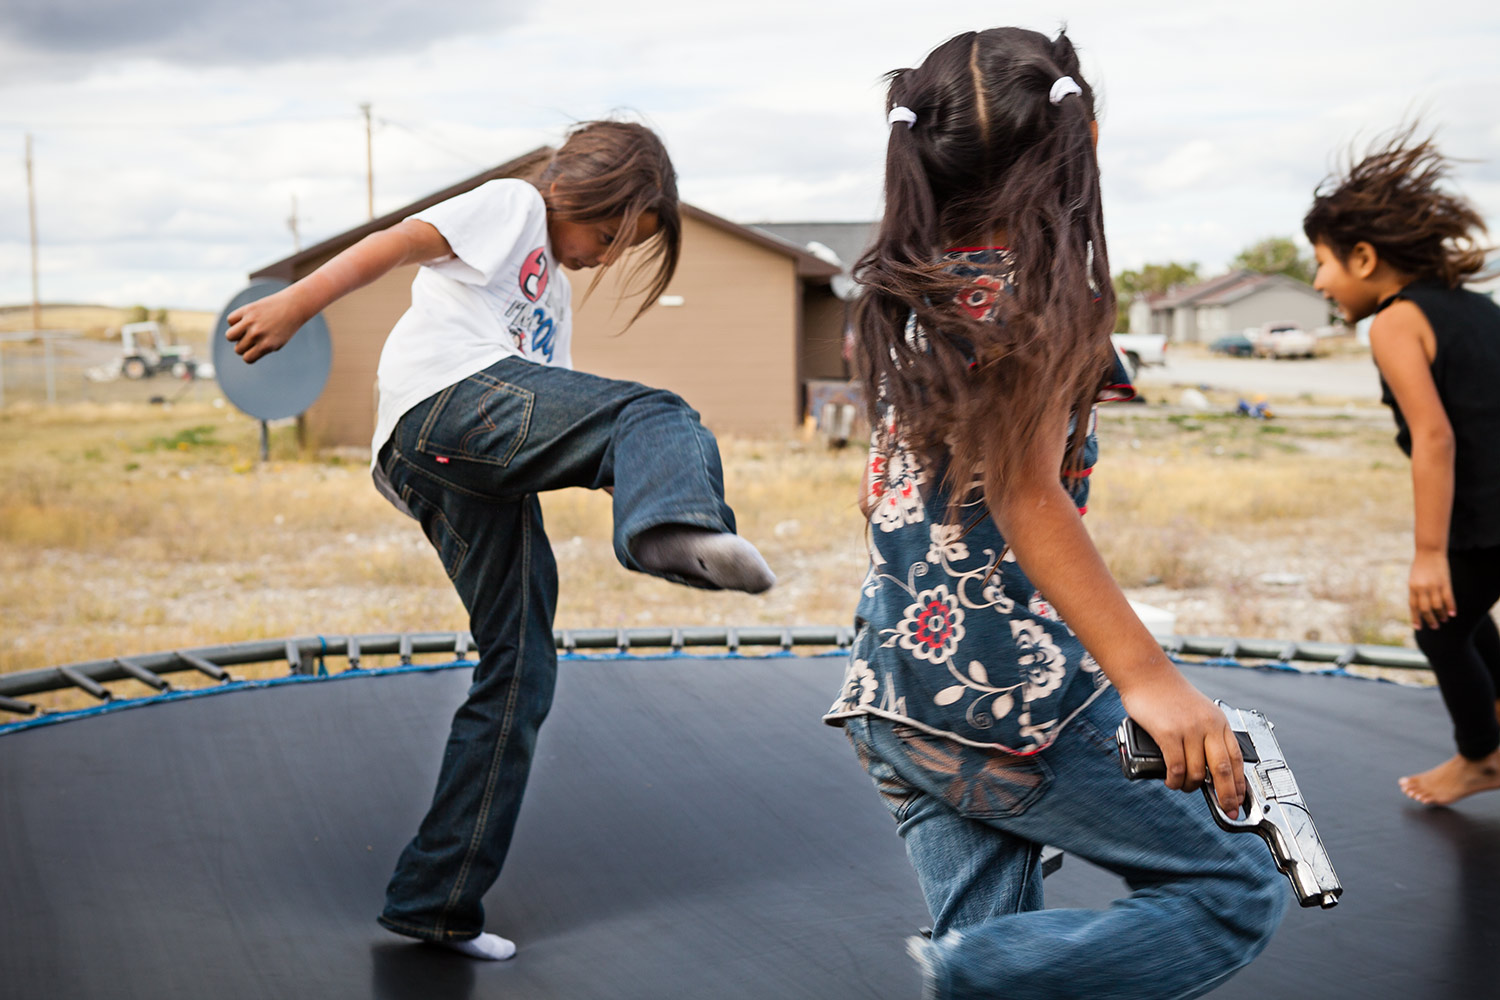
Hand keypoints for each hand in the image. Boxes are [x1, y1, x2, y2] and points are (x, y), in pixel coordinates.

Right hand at [225, 289, 307, 363]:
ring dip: (236, 336)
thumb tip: (242, 351)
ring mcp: (251, 321)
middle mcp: (257, 334)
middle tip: (255, 338)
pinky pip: (230, 320)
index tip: (257, 348)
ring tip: (246, 330)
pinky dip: (236, 321)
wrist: (294, 306)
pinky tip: (245, 319)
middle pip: (238, 349)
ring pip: (229, 336)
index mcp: (266, 345)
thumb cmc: (285, 327)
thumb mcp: (277, 343)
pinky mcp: (247, 309)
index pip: (247, 358)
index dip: (251, 355)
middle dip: (245, 345)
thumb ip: (261, 350)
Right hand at [1119, 673, 1245, 818]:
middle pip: (1223, 769)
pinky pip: (1176, 767)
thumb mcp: (1199, 712)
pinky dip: (1175, 781)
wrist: (1146, 674)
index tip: (1239, 799)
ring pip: (1197, 772)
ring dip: (1190, 786)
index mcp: (1219, 721)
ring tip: (1183, 786)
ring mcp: (1188, 729)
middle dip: (1226, 795)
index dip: (1239, 783)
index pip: (1237, 758)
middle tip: (1227, 809)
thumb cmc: (1168, 694)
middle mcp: (1208, 725)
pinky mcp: (1168, 733)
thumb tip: (1209, 770)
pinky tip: (1171, 781)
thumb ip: (1206, 736)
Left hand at [1409, 549, 1454, 629]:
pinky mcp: (1444, 582)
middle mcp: (1422, 588)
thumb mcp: (1414, 579)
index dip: (1416, 618)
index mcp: (1412, 587)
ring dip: (1441, 614)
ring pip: (1437, 605)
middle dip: (1430, 619)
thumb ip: (1416, 592)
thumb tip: (1420, 607)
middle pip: (1425, 609)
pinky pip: (1448, 598)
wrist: (1429, 551)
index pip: (1413, 606)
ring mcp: (1434, 585)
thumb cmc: (1421, 566)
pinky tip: (1453, 614)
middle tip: (1435, 626)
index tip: (1418, 628)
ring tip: (1444, 620)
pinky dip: (1450, 607)